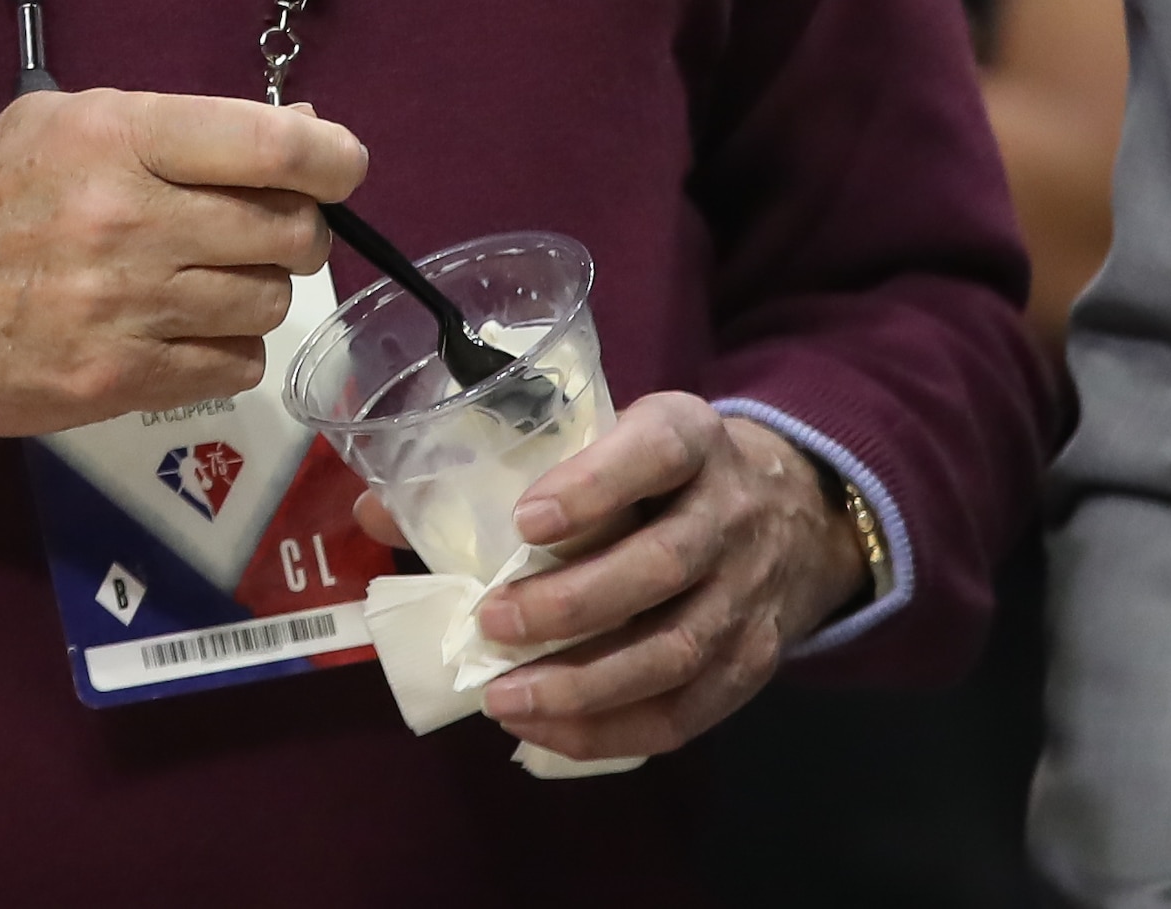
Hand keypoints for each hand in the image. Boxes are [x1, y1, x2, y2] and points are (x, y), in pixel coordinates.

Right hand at [0, 89, 365, 434]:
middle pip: (287, 231)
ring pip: (267, 302)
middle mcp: (127, 217)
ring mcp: (124, 305)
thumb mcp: (62, 126)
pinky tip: (187, 331)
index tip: (339, 168)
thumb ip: (176, 128)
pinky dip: (227, 350)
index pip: (271, 144)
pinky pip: (232, 366)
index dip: (331, 158)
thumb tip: (296, 128)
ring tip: (208, 282)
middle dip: (295, 230)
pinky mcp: (118, 378)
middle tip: (265, 231)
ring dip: (257, 293)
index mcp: (115, 136)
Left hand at [355, 393, 863, 764]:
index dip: (593, 487)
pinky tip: (550, 734)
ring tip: (505, 698)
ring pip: (675, 649)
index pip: (655, 451)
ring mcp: (750, 593)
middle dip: (570, 605)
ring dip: (585, 684)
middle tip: (491, 624)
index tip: (527, 523)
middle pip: (661, 565)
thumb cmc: (668, 475)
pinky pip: (688, 711)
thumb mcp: (613, 439)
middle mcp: (730, 512)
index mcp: (692, 437)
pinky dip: (615, 730)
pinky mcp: (754, 661)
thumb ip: (508, 469)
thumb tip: (373, 512)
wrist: (797, 512)